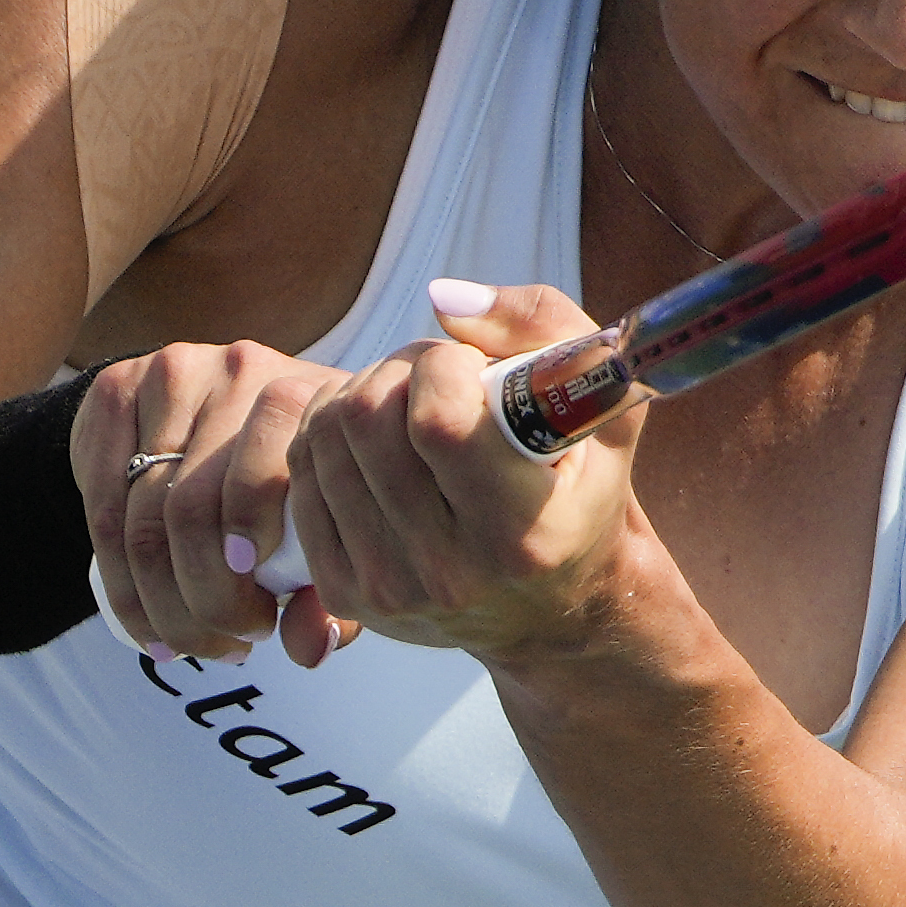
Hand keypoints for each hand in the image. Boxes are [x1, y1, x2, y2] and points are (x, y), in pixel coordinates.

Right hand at [68, 338, 349, 664]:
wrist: (215, 409)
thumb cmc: (289, 484)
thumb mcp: (320, 529)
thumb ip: (326, 593)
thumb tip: (309, 650)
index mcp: (306, 395)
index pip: (261, 475)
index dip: (247, 553)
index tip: (260, 618)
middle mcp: (239, 370)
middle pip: (192, 507)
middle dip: (204, 600)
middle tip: (227, 647)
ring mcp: (170, 373)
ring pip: (141, 514)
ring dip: (159, 603)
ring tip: (188, 645)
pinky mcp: (114, 388)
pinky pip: (100, 503)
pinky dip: (120, 584)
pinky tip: (144, 625)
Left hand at [278, 279, 650, 664]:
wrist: (551, 608)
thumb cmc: (579, 488)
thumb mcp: (604, 404)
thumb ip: (542, 328)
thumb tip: (441, 298)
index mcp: (522, 534)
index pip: (437, 419)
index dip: (442, 365)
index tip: (473, 368)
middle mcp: (451, 572)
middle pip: (366, 418)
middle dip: (397, 370)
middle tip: (435, 379)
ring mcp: (389, 588)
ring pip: (323, 439)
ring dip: (359, 396)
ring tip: (407, 406)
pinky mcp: (345, 592)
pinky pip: (301, 476)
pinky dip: (328, 439)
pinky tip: (373, 444)